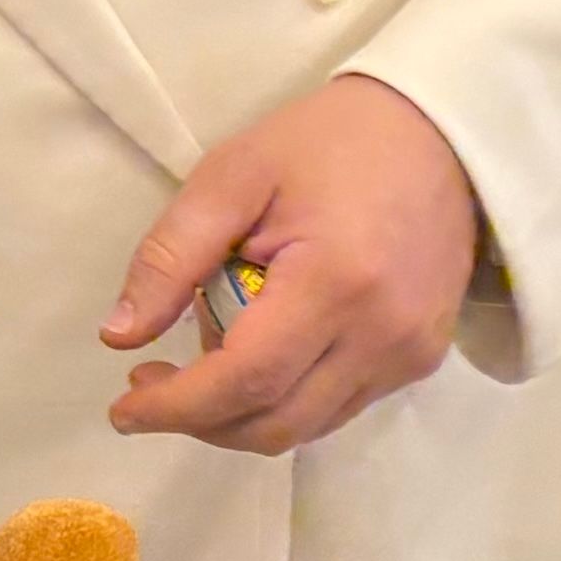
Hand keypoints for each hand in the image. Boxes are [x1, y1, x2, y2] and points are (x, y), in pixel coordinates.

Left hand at [97, 74, 483, 458]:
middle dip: (201, 421)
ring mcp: (410, 354)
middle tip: (150, 385)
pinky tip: (259, 356)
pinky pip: (339, 407)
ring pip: (307, 426)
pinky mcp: (422, 359)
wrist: (441, 134)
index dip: (177, 407)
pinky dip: (286, 400)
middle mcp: (383, 334)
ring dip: (240, 417)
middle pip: (276, 422)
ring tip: (201, 365)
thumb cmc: (329, 143)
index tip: (123, 411)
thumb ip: (172, 255)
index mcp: (336, 281)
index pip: (246, 379)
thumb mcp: (233, 176)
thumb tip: (119, 336)